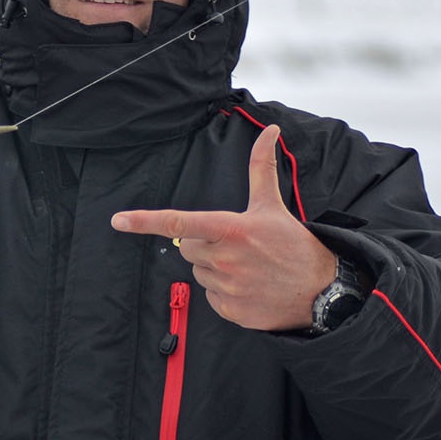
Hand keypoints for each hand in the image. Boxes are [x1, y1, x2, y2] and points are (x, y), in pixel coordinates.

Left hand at [111, 125, 335, 330]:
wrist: (321, 290)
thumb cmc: (293, 243)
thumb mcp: (272, 204)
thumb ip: (261, 166)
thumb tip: (270, 129)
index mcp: (231, 229)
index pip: (179, 222)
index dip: (145, 220)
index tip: (119, 220)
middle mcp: (225, 258)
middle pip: (188, 248)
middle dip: (203, 245)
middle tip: (235, 245)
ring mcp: (228, 287)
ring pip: (199, 274)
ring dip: (215, 270)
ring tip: (247, 267)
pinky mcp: (231, 311)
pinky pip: (210, 298)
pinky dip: (224, 293)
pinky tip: (249, 287)